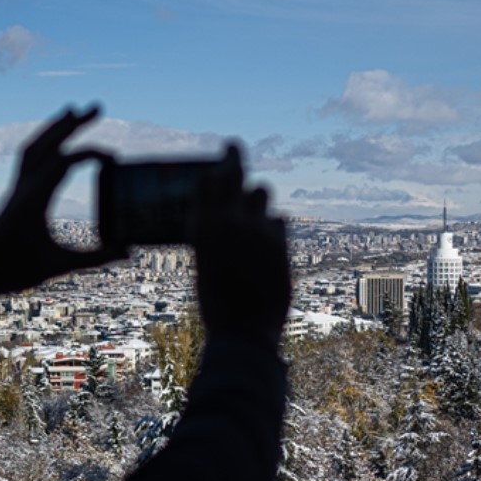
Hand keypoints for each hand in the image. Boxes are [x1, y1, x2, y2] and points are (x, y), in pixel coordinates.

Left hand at [0, 106, 120, 303]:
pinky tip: (51, 146)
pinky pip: (26, 160)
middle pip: (47, 143)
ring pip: (33, 147)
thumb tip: (128, 251)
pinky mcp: (13, 196)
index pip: (64, 161)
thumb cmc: (14, 271)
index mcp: (34, 199)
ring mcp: (16, 189)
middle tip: (95, 107)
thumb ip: (95, 258)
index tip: (112, 159)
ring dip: (53, 128)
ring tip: (72, 113)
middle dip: (71, 123)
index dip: (90, 154)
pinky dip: (41, 145)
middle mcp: (23, 187)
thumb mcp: (58, 266)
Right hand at [193, 164, 290, 348]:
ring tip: (253, 210)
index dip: (213, 168)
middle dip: (234, 156)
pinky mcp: (279, 241)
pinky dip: (272, 228)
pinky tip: (267, 246)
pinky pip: (277, 220)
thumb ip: (214, 234)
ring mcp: (255, 228)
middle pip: (235, 171)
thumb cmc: (218, 305)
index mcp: (200, 228)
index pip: (207, 178)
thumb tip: (224, 214)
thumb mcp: (205, 263)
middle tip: (233, 149)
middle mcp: (227, 221)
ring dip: (256, 197)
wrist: (243, 332)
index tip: (219, 160)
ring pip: (260, 191)